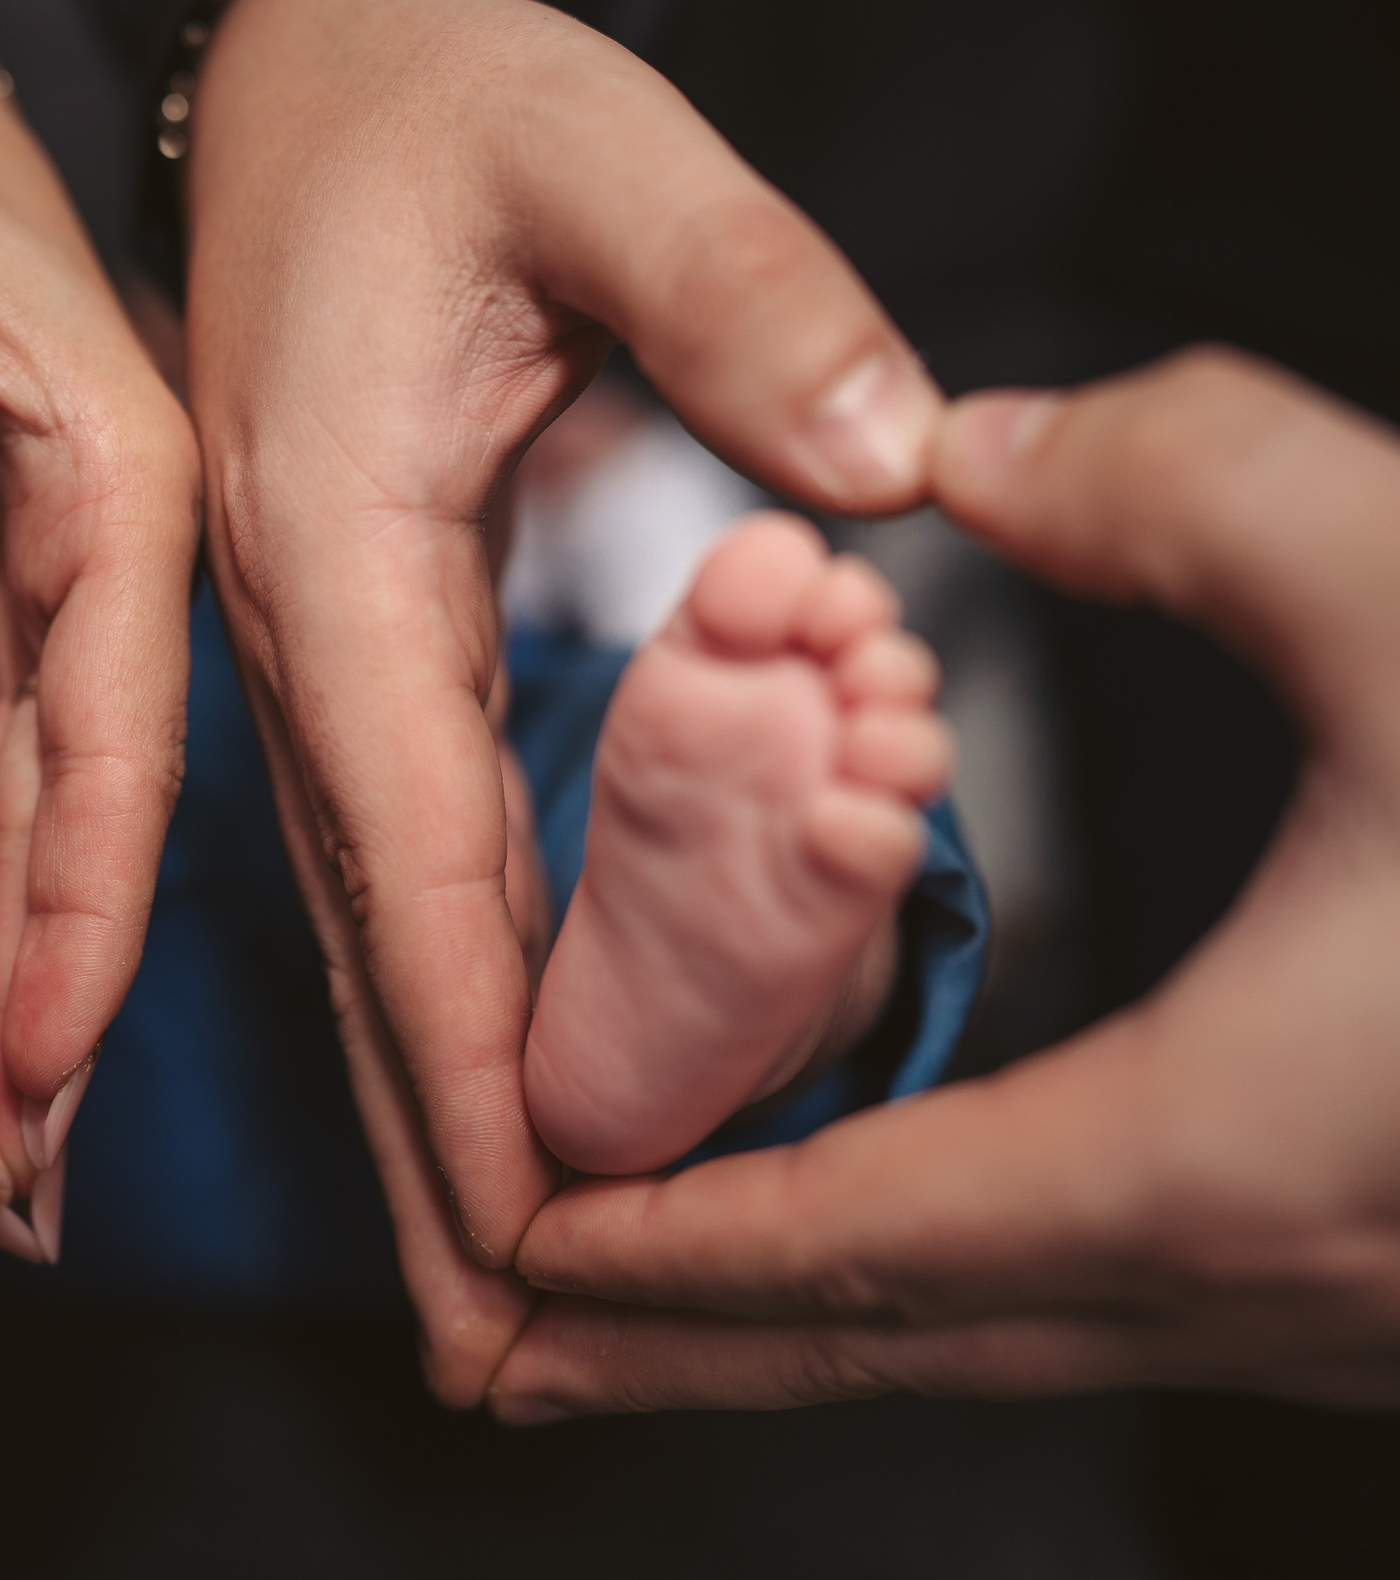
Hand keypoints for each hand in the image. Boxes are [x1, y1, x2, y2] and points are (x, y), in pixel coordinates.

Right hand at [183, 0, 949, 1397]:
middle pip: (354, 937)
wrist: (293, 76)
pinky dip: (440, 994)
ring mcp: (309, 648)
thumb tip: (889, 460)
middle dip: (427, 1148)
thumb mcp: (591, 145)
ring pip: (363, 918)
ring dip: (425, 1102)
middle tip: (494, 1352)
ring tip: (490, 1281)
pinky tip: (493, 1081)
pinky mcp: (350, 645)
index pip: (400, 841)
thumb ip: (736, 284)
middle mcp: (294, 629)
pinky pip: (395, 853)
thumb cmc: (429, 106)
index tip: (528, 1221)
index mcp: (328, 540)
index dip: (462, 1043)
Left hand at [492, 348, 1399, 1415]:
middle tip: (483, 1340)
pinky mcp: (1367, 1287)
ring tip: (619, 1308)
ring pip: (979, 1347)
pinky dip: (931, 1293)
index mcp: (1218, 1159)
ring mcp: (1319, 1320)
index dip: (648, 1239)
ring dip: (790, 1330)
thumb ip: (1191, 480)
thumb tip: (973, 447)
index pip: (842, 1241)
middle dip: (664, 1343)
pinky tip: (876, 1237)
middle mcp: (1248, 1286)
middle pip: (878, 1344)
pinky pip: (1083, 1313)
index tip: (494, 1231)